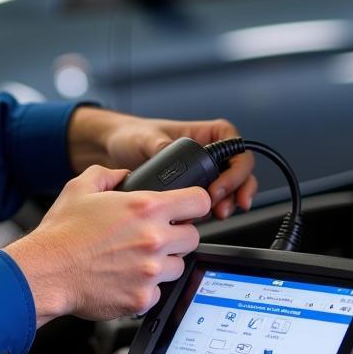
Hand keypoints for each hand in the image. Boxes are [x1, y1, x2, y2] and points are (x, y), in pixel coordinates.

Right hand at [5, 164, 209, 324]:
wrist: (45, 272)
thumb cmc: (61, 233)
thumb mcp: (80, 187)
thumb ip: (108, 174)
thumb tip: (123, 175)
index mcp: (146, 207)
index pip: (199, 202)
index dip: (195, 204)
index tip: (187, 210)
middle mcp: (154, 239)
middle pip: (193, 237)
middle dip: (177, 236)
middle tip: (153, 237)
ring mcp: (151, 271)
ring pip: (178, 266)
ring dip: (162, 263)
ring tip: (133, 260)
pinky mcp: (143, 298)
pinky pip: (158, 292)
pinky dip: (145, 288)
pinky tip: (123, 278)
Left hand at [67, 107, 256, 219]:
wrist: (112, 152)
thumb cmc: (131, 135)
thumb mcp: (144, 138)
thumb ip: (157, 145)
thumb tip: (167, 152)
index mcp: (205, 135)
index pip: (236, 147)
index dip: (235, 168)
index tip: (218, 185)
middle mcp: (208, 154)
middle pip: (240, 171)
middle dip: (237, 191)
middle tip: (222, 207)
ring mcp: (203, 173)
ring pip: (230, 189)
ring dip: (228, 204)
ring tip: (217, 215)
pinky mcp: (192, 191)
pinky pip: (211, 202)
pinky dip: (211, 211)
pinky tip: (201, 219)